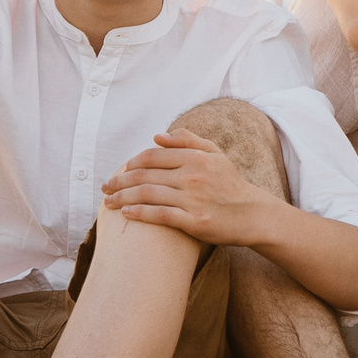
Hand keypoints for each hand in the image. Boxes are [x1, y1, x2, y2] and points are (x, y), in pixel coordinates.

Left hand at [100, 130, 279, 245]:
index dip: (131, 164)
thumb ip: (188, 141)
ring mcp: (193, 199)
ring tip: (108, 203)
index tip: (119, 172)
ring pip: (148, 194)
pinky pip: (160, 215)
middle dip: (119, 181)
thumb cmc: (230, 184)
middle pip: (145, 175)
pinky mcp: (195, 221)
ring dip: (123, 198)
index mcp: (195, 158)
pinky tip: (125, 214)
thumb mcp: (215, 154)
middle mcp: (193, 176)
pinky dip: (139, 213)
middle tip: (105, 188)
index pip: (152, 156)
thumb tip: (158, 136)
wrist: (253, 214)